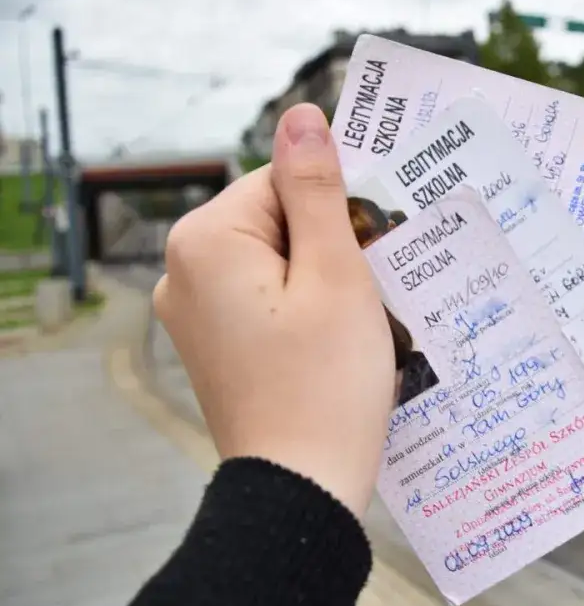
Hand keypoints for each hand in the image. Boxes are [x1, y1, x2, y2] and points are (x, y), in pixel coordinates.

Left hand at [154, 103, 395, 518]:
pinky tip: (338, 342)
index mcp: (206, 240)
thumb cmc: (325, 383)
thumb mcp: (336, 275)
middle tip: (374, 290)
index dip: (341, 208)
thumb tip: (303, 118)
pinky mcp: (215, 345)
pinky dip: (307, 309)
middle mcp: (185, 271)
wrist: (301, 487)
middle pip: (278, 218)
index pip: (283, 178)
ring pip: (278, 260)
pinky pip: (267, 300)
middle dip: (334, 244)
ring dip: (327, 279)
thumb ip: (317, 191)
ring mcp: (195, 312)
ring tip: (359, 323)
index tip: (377, 248)